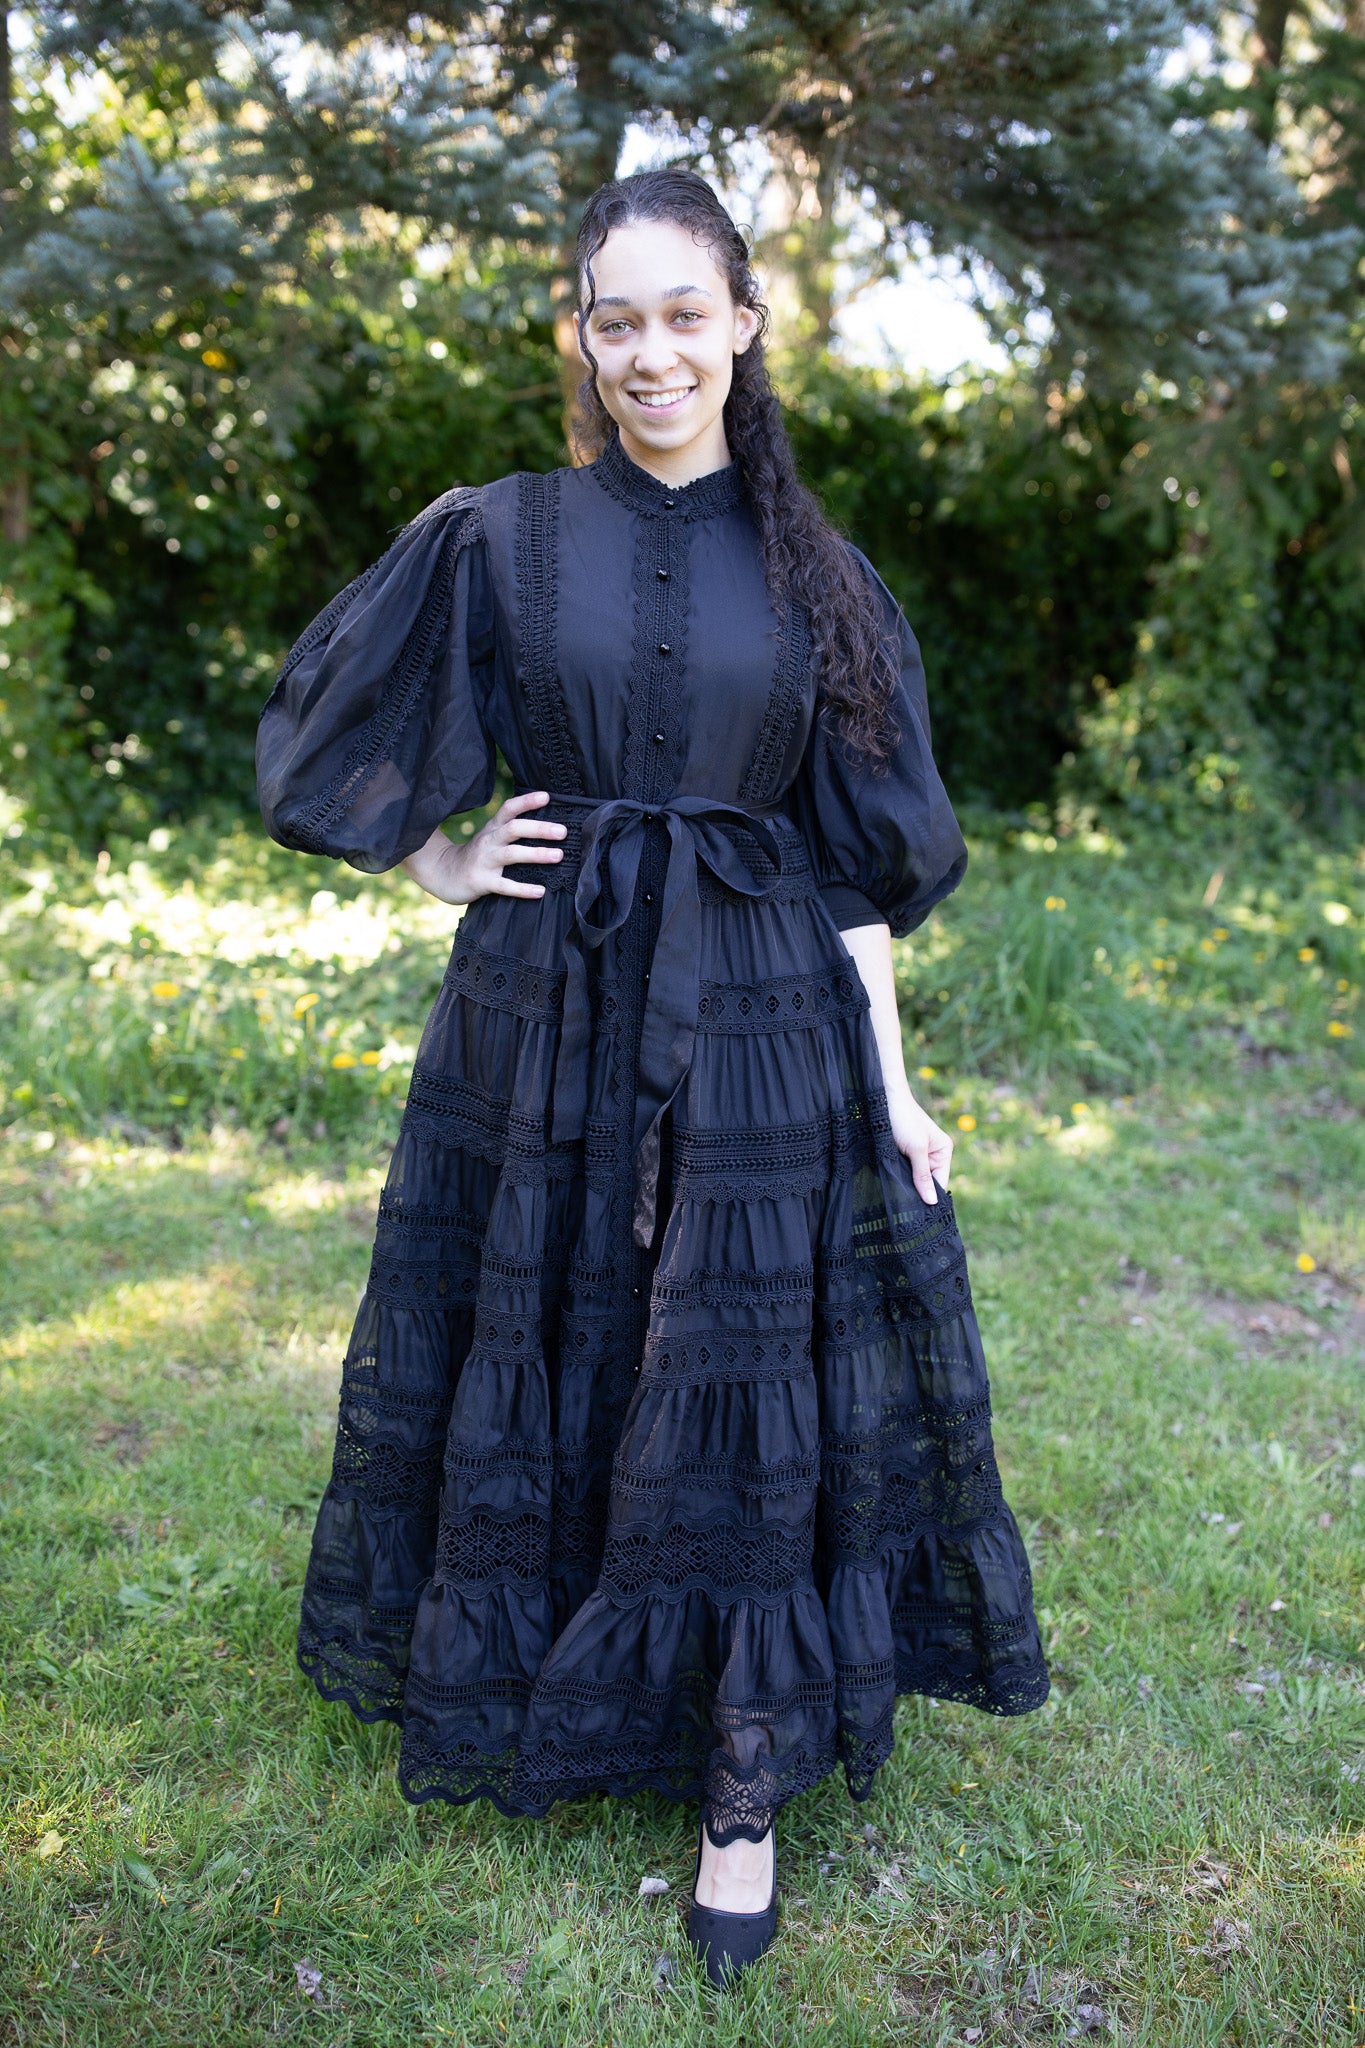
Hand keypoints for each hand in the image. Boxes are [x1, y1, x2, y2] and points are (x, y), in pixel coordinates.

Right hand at [400, 791, 565, 904]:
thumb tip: (548, 824)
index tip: (547, 797)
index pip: (509, 809)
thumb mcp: (490, 837)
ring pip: (511, 854)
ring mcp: (485, 861)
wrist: (444, 874)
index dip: (526, 801)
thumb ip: (512, 829)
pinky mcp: (482, 881)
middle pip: (513, 829)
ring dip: (536, 854)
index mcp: (493, 828)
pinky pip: (504, 886)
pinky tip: (540, 891)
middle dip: (538, 829)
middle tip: (562, 831)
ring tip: (558, 855)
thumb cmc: (477, 855)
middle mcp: (489, 841)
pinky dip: (522, 889)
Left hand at [885, 1082, 951, 1205]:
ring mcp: (917, 1153)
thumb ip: (923, 1175)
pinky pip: (903, 1170)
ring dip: (905, 1181)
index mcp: (943, 1151)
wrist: (883, 1098)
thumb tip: (932, 1201)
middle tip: (903, 1201)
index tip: (917, 1211)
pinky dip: (897, 1174)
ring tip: (895, 1188)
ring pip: (913, 1177)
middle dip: (916, 1189)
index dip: (930, 1195)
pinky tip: (890, 1177)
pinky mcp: (903, 1152)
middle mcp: (933, 1153)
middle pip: (926, 1181)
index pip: (940, 1182)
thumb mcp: (916, 1149)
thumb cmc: (903, 1119)